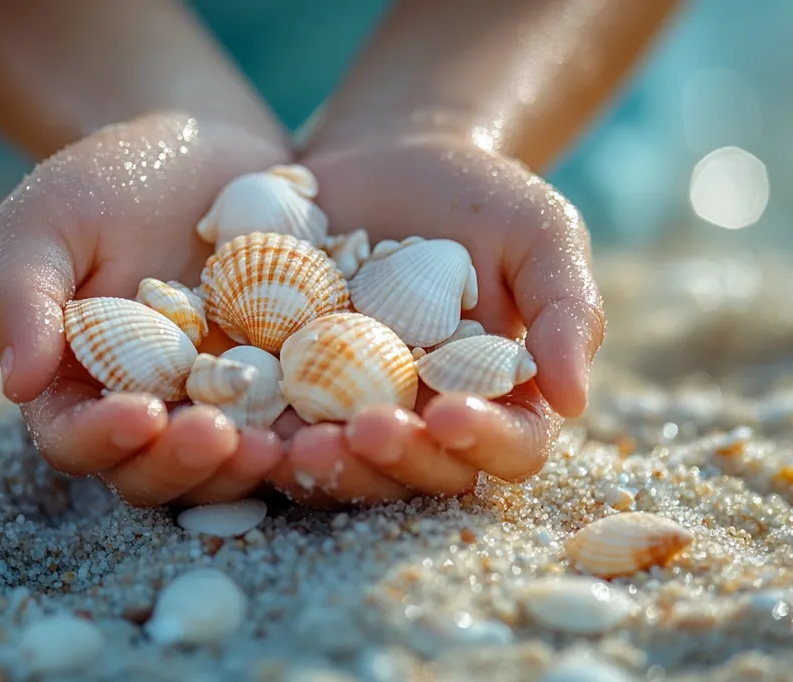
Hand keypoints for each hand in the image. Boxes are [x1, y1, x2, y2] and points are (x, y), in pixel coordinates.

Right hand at [0, 113, 291, 506]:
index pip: (75, 437)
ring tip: (279, 444)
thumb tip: (17, 384)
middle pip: (154, 471)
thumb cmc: (111, 177)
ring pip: (227, 462)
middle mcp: (148, 408)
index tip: (140, 415)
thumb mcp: (48, 218)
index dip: (102, 440)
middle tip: (220, 438)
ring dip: (249, 466)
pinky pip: (295, 420)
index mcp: (78, 383)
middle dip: (185, 465)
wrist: (206, 144)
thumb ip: (21, 295)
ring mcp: (218, 402)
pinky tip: (336, 418)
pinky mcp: (280, 384)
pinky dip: (309, 429)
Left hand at [265, 133, 604, 505]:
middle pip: (416, 470)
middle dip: (391, 461)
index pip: (506, 446)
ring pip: (339, 460)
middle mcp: (422, 417)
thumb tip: (576, 400)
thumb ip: (565, 309)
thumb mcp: (538, 233)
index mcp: (493, 397)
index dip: (483, 443)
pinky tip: (233, 415)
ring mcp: (348, 406)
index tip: (452, 415)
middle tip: (364, 431)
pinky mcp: (284, 383)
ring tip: (294, 443)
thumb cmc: (477, 196)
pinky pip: (269, 418)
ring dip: (319, 463)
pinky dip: (253, 426)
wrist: (387, 158)